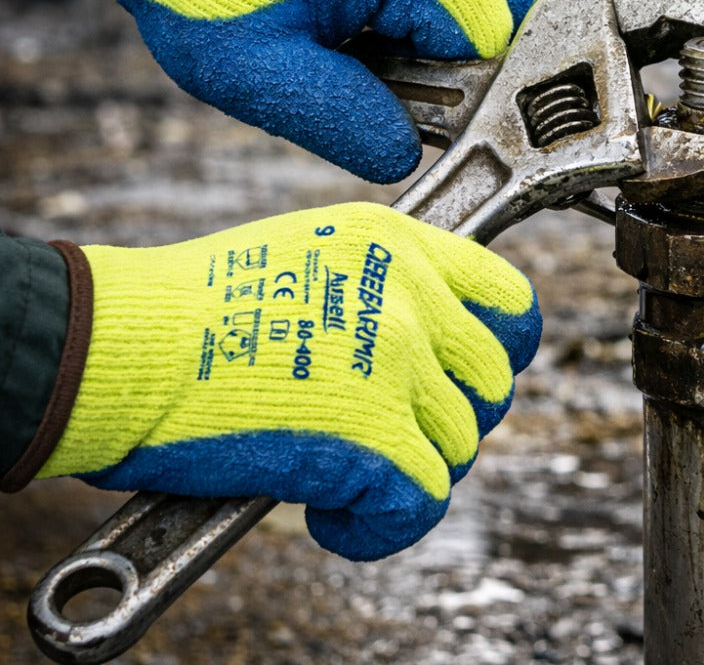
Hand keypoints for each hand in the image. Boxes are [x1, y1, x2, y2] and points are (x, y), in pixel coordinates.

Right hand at [38, 203, 540, 559]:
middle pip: (493, 382)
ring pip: (459, 446)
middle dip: (452, 416)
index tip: (473, 373)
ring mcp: (397, 364)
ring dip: (410, 471)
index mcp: (398, 246)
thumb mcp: (309, 251)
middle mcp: (411, 297)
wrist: (126, 344)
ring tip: (345, 473)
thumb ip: (378, 283)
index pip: (509, 300)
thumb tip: (422, 337)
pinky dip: (382, 525)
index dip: (503, 346)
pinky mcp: (372, 437)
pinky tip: (334, 515)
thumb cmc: (194, 305)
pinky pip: (424, 503)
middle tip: (395, 432)